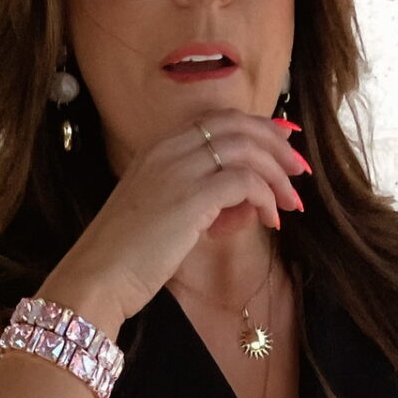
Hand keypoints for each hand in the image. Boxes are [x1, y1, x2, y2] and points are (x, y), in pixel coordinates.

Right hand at [52, 112, 309, 323]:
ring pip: (247, 150)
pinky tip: (271, 219)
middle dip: (277, 146)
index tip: (284, 147)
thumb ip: (203, 205)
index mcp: (159, 148)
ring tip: (293, 203)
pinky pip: (244, 182)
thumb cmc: (128, 258)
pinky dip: (265, 197)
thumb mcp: (166, 219)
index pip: (220, 120)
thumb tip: (245, 205)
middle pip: (239, 126)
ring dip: (277, 174)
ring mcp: (179, 170)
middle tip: (300, 172)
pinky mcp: (191, 198)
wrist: (97, 277)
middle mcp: (169, 149)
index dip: (259, 129)